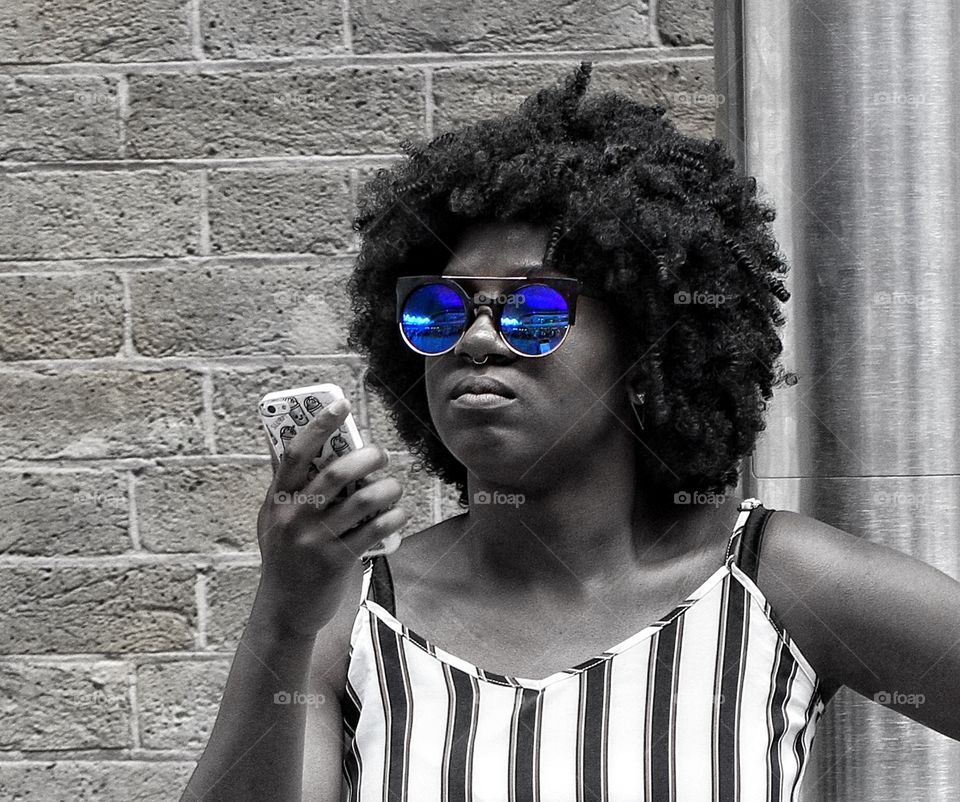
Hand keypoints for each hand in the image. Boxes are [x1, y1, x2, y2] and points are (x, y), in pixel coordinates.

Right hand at [255, 399, 408, 636]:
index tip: (342, 404)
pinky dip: (394, 517)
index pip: (296, 452)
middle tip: (381, 454)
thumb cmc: (284, 556)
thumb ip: (289, 487)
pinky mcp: (337, 561)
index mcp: (278, 499)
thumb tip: (307, 445)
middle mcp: (294, 516)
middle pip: (336, 472)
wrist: (283, 609)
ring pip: (362, 501)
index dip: (319, 423)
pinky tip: (399, 513)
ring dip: (388, 488)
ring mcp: (315, 540)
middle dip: (367, 456)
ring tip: (395, 487)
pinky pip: (375, 530)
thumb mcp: (273, 519)